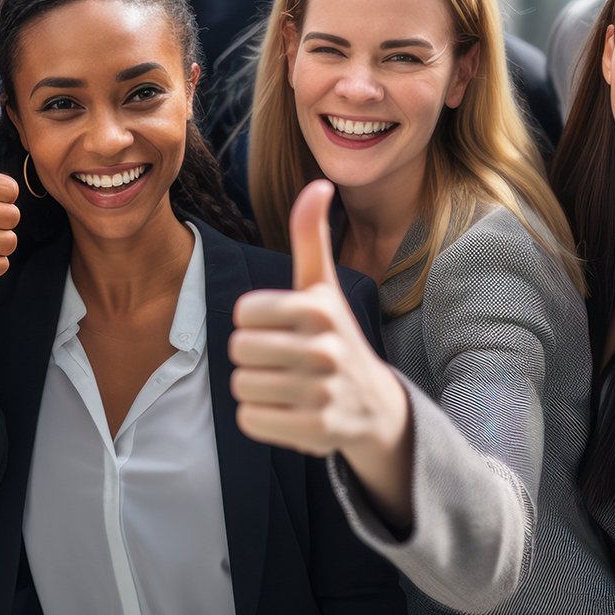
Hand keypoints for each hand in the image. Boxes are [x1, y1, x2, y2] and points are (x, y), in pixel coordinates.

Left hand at [230, 180, 412, 524]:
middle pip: (238, 350)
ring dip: (256, 388)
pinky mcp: (315, 431)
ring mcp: (321, 392)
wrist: (376, 406)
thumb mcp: (324, 287)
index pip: (242, 313)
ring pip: (242, 386)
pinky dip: (262, 418)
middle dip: (253, 357)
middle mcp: (323, 349)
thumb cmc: (336, 336)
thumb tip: (319, 182)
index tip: (283, 328)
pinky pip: (251, 420)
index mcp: (317, 308)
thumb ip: (311, 236)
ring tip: (288, 385)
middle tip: (284, 360)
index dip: (254, 322)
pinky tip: (289, 411)